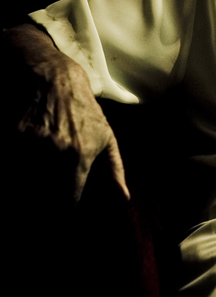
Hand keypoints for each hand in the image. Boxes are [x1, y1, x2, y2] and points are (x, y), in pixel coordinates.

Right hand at [17, 52, 128, 203]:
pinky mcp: (11, 133)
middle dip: (39, 206)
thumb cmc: (83, 109)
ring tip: (25, 192)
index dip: (60, 213)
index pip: (67, 201)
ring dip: (22, 192)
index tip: (56, 219)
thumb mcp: (105, 136)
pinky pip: (7, 165)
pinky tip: (19, 166)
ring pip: (22, 183)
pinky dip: (9, 172)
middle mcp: (56, 152)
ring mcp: (31, 143)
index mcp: (80, 156)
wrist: (54, 77)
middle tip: (36, 212)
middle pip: (41, 197)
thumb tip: (124, 198)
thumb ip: (115, 170)